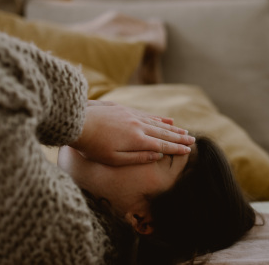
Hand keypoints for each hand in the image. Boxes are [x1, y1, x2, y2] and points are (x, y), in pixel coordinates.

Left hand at [69, 100, 194, 165]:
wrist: (76, 121)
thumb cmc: (92, 145)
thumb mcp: (113, 158)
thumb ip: (137, 157)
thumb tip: (157, 155)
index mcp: (137, 139)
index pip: (162, 144)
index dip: (176, 148)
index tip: (189, 150)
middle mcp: (138, 125)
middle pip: (164, 132)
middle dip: (179, 137)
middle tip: (193, 140)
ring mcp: (131, 115)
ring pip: (157, 122)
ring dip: (172, 127)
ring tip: (184, 130)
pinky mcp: (124, 109)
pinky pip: (147, 113)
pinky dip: (159, 117)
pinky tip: (166, 118)